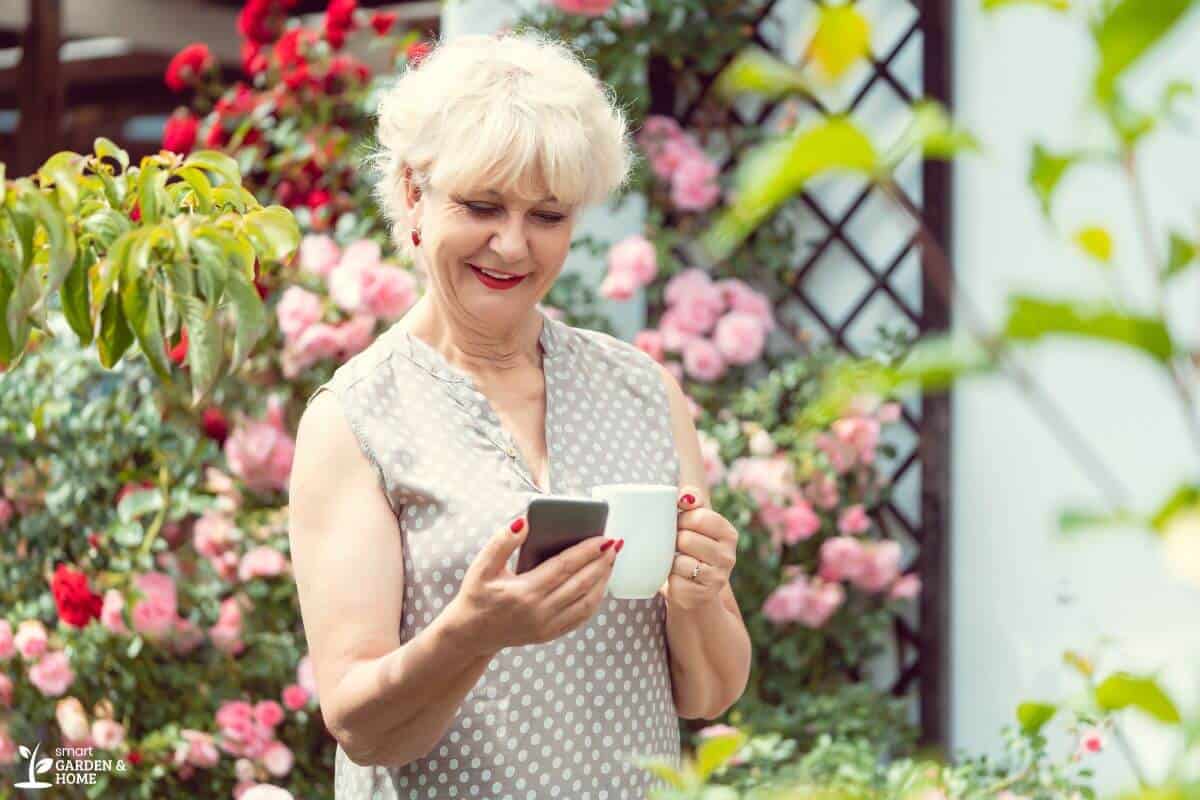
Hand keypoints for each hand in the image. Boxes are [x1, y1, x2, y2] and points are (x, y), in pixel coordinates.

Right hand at [447, 513, 619, 655]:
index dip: (587, 551)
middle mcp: (539, 611)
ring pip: (586, 602)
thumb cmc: (477, 595)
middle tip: (615, 544)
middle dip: (602, 562)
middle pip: (581, 583)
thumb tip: (524, 522)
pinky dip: (595, 600)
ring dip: (603, 580)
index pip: (564, 567)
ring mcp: (546, 626)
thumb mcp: (481, 566)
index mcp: (524, 591)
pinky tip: (600, 584)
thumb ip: (502, 542)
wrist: (470, 634)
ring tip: (611, 561)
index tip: (603, 537)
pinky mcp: (550, 634)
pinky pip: (581, 617)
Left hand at [662, 486, 737, 610]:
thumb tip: (684, 496)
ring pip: (680, 561)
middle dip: (674, 540)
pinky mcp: (702, 595)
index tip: (679, 525)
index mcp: (729, 533)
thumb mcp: (694, 521)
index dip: (682, 519)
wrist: (693, 588)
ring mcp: (718, 578)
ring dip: (671, 560)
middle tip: (676, 545)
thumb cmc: (690, 547)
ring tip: (677, 561)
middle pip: (687, 539)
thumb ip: (692, 500)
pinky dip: (670, 578)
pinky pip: (675, 580)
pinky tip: (677, 577)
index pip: (700, 517)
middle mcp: (729, 556)